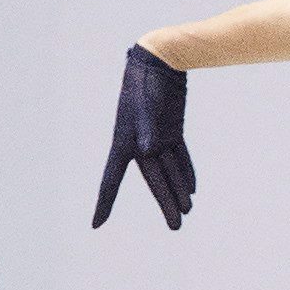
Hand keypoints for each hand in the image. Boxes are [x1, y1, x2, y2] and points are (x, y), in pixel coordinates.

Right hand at [91, 44, 195, 229]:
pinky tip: (193, 190)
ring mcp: (156, 137)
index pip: (111, 180)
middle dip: (165, 204)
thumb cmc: (146, 84)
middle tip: (176, 227)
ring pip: (169, 171)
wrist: (158, 62)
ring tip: (187, 212)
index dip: (105, 203)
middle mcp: (139, 144)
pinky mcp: (171, 130)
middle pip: (154, 181)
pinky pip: (178, 157)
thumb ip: (148, 129)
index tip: (96, 224)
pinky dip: (186, 172)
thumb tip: (150, 150)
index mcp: (124, 143)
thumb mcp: (145, 107)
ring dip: (179, 190)